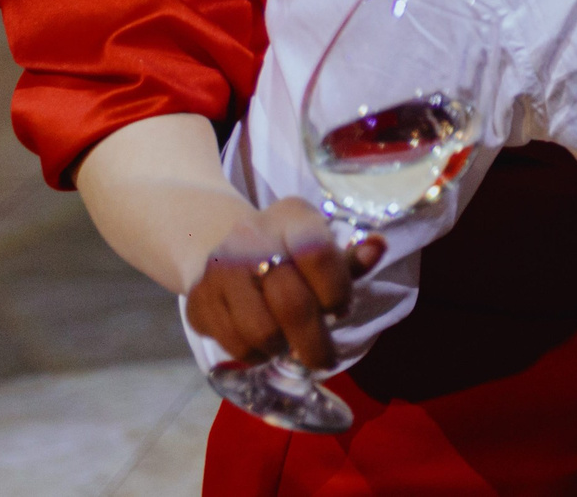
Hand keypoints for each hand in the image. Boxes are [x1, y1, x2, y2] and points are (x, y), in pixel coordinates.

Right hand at [184, 197, 384, 369]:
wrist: (219, 243)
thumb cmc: (285, 249)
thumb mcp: (319, 241)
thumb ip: (348, 257)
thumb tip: (378, 247)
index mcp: (290, 217)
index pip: (317, 255)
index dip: (336, 290)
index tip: (341, 308)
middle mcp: (250, 238)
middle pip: (291, 304)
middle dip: (315, 341)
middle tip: (326, 359)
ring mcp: (219, 271)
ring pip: (262, 333)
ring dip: (282, 348)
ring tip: (289, 343)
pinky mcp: (198, 302)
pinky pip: (235, 346)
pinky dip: (256, 355)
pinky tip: (263, 343)